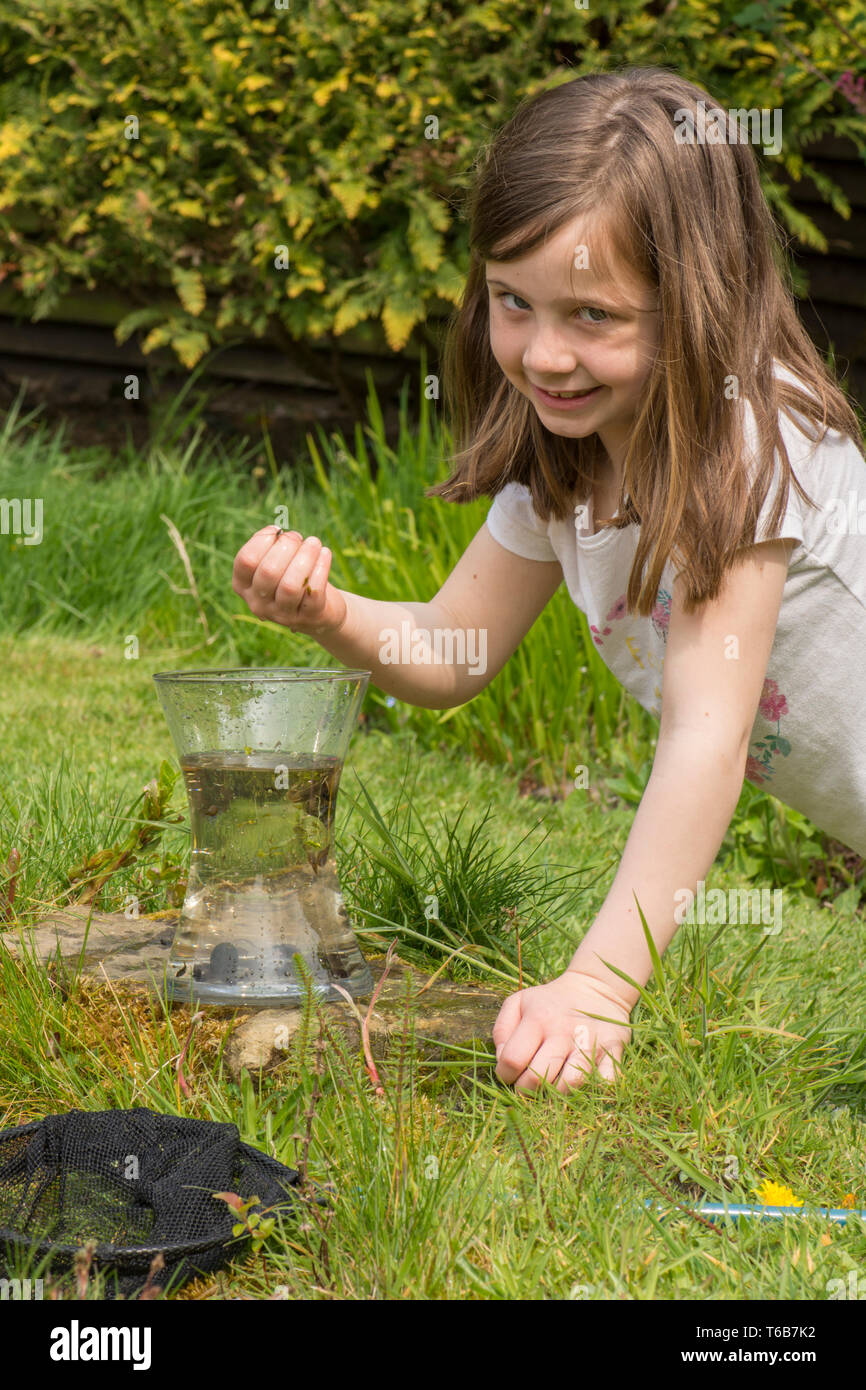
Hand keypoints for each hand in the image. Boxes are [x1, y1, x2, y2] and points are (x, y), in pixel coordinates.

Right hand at [232, 526, 347, 635]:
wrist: (318, 611)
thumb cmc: (292, 577)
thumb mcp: (277, 563)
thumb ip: (273, 548)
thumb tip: (280, 534)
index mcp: (244, 586)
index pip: (245, 561)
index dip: (262, 540)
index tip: (278, 530)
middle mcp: (259, 604)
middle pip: (268, 571)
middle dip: (286, 546)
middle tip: (298, 537)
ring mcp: (283, 614)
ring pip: (291, 585)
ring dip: (305, 557)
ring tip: (314, 542)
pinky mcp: (309, 617)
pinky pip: (314, 591)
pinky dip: (322, 567)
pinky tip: (325, 553)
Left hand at [492, 969, 632, 1094]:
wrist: (595, 988)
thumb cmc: (549, 1003)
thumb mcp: (518, 1002)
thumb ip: (502, 1030)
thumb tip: (502, 1061)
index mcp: (538, 1019)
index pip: (512, 1059)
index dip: (505, 1074)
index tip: (509, 1075)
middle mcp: (563, 1031)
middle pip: (537, 1078)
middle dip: (526, 1091)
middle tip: (527, 1086)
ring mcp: (590, 1042)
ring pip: (570, 1085)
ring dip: (556, 1094)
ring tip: (552, 1087)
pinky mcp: (613, 1050)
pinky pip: (605, 1082)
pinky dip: (594, 1090)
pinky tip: (582, 1084)